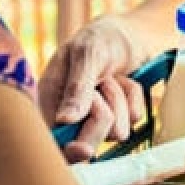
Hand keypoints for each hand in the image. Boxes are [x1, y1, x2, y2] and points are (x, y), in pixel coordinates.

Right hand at [38, 18, 146, 162]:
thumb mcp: (87, 54)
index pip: (54, 140)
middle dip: (102, 115)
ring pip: (115, 131)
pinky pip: (134, 120)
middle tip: (104, 84)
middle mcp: (70, 115)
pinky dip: (134, 97)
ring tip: (112, 78)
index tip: (84, 151)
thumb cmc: (101, 38)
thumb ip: (77, 87)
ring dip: (120, 100)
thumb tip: (64, 120)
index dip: (68, 151)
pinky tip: (125, 81)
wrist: (131, 34)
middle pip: (87, 144)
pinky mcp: (119, 119)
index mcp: (50, 99)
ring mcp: (95, 120)